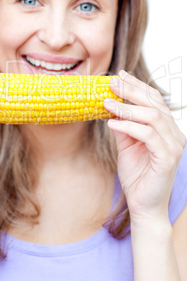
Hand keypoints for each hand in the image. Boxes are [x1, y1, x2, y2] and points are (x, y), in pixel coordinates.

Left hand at [104, 70, 185, 223]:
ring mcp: (173, 146)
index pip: (154, 101)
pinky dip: (129, 126)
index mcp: (166, 129)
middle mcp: (174, 134)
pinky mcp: (167, 158)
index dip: (138, 86)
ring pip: (153, 116)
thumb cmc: (136, 175)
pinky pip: (148, 135)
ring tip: (107, 102)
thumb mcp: (126, 145)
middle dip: (132, 90)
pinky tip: (112, 123)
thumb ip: (123, 126)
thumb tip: (111, 105)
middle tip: (112, 82)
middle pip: (154, 104)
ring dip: (128, 107)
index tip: (120, 75)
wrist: (143, 205)